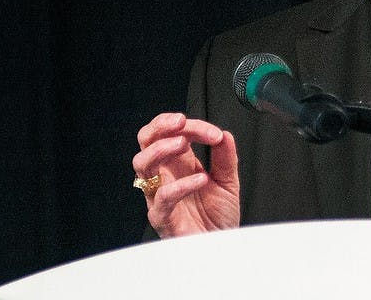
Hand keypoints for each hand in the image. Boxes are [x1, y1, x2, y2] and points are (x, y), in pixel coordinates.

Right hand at [133, 113, 239, 236]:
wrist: (220, 248)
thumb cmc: (218, 218)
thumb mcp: (228, 182)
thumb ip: (226, 158)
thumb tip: (225, 134)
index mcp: (179, 162)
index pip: (172, 132)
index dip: (191, 126)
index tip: (214, 134)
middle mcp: (166, 175)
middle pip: (146, 140)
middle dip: (160, 125)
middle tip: (181, 121)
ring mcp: (159, 195)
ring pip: (142, 165)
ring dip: (160, 148)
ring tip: (184, 145)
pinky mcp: (162, 216)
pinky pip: (162, 197)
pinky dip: (181, 185)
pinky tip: (201, 180)